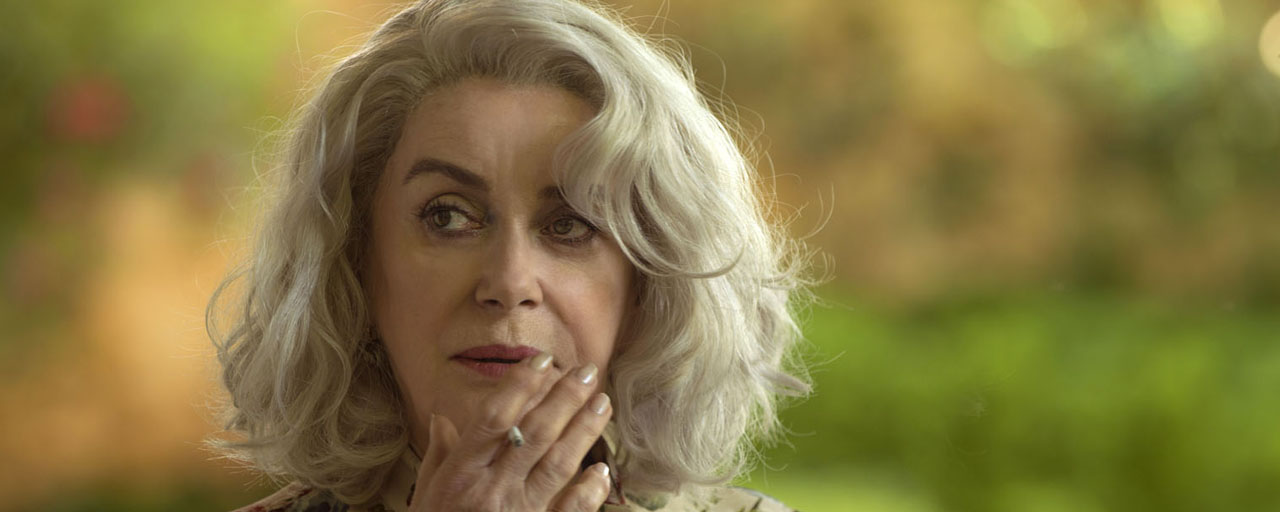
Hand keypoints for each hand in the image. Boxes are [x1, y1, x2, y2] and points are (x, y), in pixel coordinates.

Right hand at [408, 354, 613, 510]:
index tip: (543, 360)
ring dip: (583, 432)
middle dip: (564, 399)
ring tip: (603, 403)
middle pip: (533, 435)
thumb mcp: (426, 496)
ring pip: (557, 465)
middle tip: (588, 371)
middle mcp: (490, 491)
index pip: (493, 418)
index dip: (520, 386)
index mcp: (460, 476)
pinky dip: (588, 492)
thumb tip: (443, 417)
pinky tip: (602, 470)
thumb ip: (440, 456)